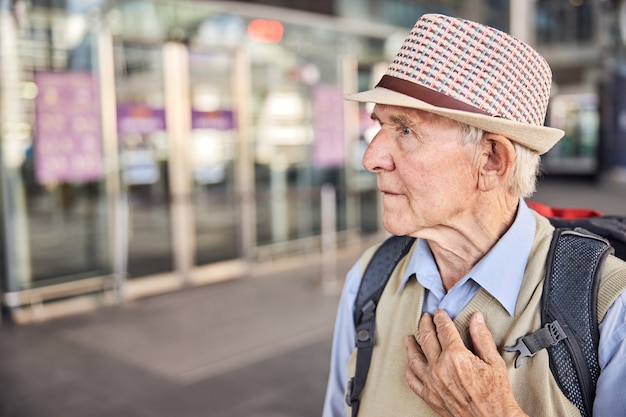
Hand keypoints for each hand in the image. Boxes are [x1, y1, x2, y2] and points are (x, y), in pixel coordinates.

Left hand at [404, 310, 527, 416]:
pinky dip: (409, 368)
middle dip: (425, 325)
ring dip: (411, 344)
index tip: (440, 313)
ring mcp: (432, 383)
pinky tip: (409, 363)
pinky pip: (412, 379)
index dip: (441, 318)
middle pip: (427, 339)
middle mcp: (440, 368)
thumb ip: (482, 337)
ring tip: (410, 337)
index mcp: (456, 357)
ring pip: (414, 358)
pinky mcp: (430, 396)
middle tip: (425, 318)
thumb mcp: (494, 362)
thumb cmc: (496, 395)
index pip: (444, 329)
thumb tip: (476, 318)